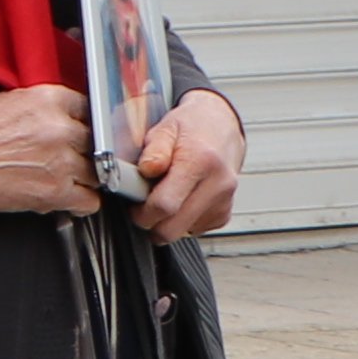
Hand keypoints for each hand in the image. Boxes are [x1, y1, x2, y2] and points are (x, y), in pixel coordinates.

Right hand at [0, 86, 97, 216]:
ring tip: (65, 179)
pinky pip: (90, 200)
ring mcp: (61, 161)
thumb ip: (45, 108)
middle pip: (96, 142)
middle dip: (83, 151)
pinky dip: (81, 202)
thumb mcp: (10, 102)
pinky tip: (68, 198)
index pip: (89, 109)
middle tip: (69, 158)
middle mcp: (60, 128)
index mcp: (49, 99)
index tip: (81, 133)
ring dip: (84, 178)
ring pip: (97, 172)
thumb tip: (67, 119)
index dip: (83, 124)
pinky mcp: (56, 191)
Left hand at [130, 89, 246, 244]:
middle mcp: (218, 184)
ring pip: (184, 232)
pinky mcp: (225, 212)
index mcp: (201, 161)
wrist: (222, 126)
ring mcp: (224, 201)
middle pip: (174, 227)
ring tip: (164, 196)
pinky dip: (182, 221)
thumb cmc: (193, 127)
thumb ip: (154, 150)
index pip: (165, 205)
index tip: (133, 207)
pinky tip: (180, 200)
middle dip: (151, 223)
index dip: (142, 212)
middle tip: (142, 208)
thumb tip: (147, 169)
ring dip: (167, 222)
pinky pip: (196, 229)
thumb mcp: (166, 127)